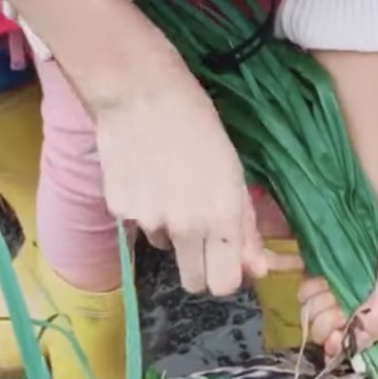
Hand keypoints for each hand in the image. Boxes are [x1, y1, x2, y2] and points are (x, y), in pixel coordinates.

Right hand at [94, 59, 267, 295]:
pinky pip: (139, 226)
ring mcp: (149, 221)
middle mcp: (186, 227)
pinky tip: (147, 175)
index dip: (226, 275)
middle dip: (200, 268)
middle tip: (199, 235)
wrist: (141, 93)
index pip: (224, 285)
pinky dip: (144, 210)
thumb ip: (245, 225)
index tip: (224, 259)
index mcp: (222, 216)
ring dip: (171, 230)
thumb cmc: (199, 124)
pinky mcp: (120, 211)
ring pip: (166, 248)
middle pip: (194, 282)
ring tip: (170, 185)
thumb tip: (256, 267)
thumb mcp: (234, 173)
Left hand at [300, 167, 377, 357]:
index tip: (341, 339)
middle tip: (330, 315)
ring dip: (348, 298)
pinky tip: (326, 279)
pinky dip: (350, 278)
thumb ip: (376, 318)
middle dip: (357, 317)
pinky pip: (370, 276)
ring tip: (323, 295)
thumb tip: (353, 349)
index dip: (374, 342)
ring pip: (375, 298)